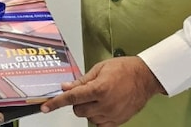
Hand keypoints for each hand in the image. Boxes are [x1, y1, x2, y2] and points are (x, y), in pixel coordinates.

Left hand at [40, 56, 164, 126]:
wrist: (145, 78)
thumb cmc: (124, 69)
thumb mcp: (99, 69)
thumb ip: (81, 81)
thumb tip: (66, 87)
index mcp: (100, 88)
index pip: (72, 98)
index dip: (56, 103)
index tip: (46, 107)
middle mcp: (105, 104)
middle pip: (78, 110)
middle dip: (77, 102)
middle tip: (86, 92)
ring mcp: (112, 114)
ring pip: (88, 117)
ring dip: (87, 109)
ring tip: (99, 97)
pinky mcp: (118, 121)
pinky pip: (99, 124)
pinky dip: (96, 116)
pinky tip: (102, 106)